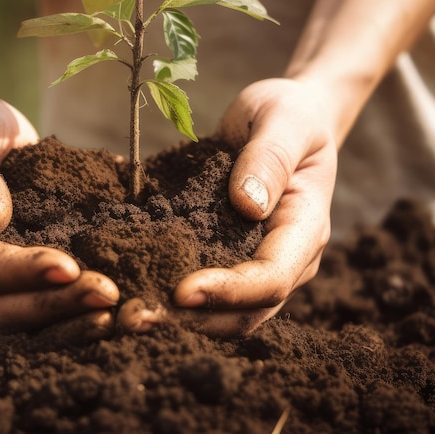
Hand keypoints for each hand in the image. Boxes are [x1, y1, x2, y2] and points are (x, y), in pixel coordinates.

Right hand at [0, 91, 118, 332]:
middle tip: (109, 294)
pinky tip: (115, 306)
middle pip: (3, 307)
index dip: (23, 272)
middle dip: (57, 305)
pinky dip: (78, 308)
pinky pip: (45, 300)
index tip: (70, 267)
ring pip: (26, 317)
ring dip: (72, 318)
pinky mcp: (18, 274)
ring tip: (118, 311)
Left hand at [118, 78, 336, 335]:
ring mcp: (258, 257)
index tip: (181, 291)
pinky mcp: (232, 251)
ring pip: (225, 311)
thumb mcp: (282, 121)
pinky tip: (134, 284)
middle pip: (246, 311)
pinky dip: (172, 291)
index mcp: (305, 227)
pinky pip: (206, 284)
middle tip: (137, 316)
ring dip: (179, 318)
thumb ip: (269, 158)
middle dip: (195, 320)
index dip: (230, 291)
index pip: (272, 278)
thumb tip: (247, 205)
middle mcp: (286, 255)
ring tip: (129, 313)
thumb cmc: (289, 114)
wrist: (289, 118)